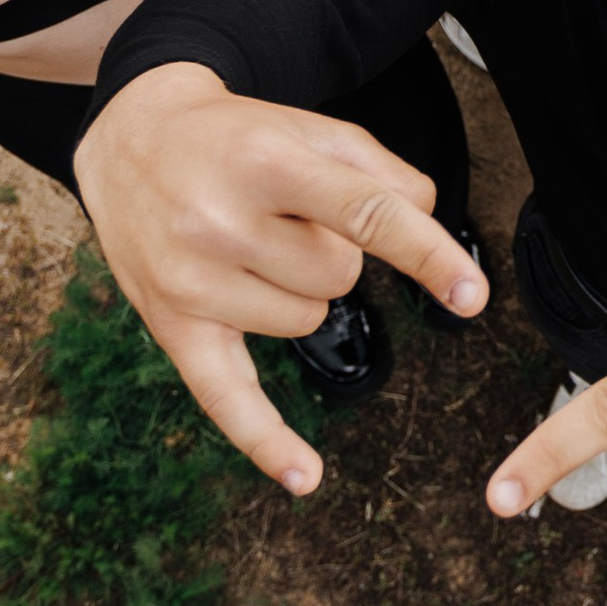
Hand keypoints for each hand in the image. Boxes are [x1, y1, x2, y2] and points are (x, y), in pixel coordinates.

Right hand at [73, 64, 486, 492]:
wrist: (134, 140)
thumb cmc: (240, 137)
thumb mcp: (311, 129)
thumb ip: (382, 169)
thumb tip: (429, 215)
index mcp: (268, 163)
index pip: (365, 215)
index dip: (427, 253)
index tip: (472, 294)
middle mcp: (221, 223)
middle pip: (339, 276)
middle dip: (335, 249)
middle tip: (288, 215)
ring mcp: (191, 281)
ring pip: (307, 320)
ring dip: (302, 290)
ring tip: (256, 244)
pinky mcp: (171, 325)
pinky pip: (227, 397)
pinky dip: (267, 440)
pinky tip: (305, 476)